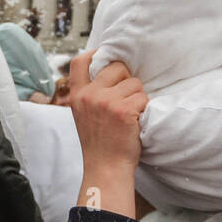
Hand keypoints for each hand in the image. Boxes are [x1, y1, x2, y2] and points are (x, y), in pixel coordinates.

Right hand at [69, 53, 146, 215]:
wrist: (106, 168)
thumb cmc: (99, 144)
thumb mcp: (83, 115)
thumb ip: (90, 95)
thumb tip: (108, 74)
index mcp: (77, 96)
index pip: (78, 62)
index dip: (94, 53)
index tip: (104, 56)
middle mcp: (90, 95)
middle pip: (116, 67)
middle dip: (126, 79)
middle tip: (126, 98)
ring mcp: (106, 102)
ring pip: (134, 82)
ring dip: (137, 96)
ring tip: (130, 116)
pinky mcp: (124, 110)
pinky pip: (143, 97)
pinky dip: (144, 109)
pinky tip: (136, 122)